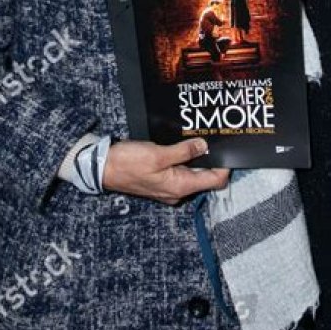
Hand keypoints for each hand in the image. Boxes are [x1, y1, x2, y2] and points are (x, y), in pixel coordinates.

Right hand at [102, 138, 229, 205]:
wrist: (103, 169)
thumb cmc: (129, 163)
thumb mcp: (159, 154)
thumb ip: (184, 151)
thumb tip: (204, 146)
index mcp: (180, 187)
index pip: (215, 181)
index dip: (224, 165)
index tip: (227, 148)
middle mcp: (178, 192)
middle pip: (205, 177)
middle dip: (210, 159)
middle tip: (213, 138)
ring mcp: (169, 188)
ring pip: (192, 173)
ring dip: (196, 158)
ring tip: (198, 138)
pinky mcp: (161, 182)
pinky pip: (180, 172)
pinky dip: (184, 160)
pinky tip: (182, 146)